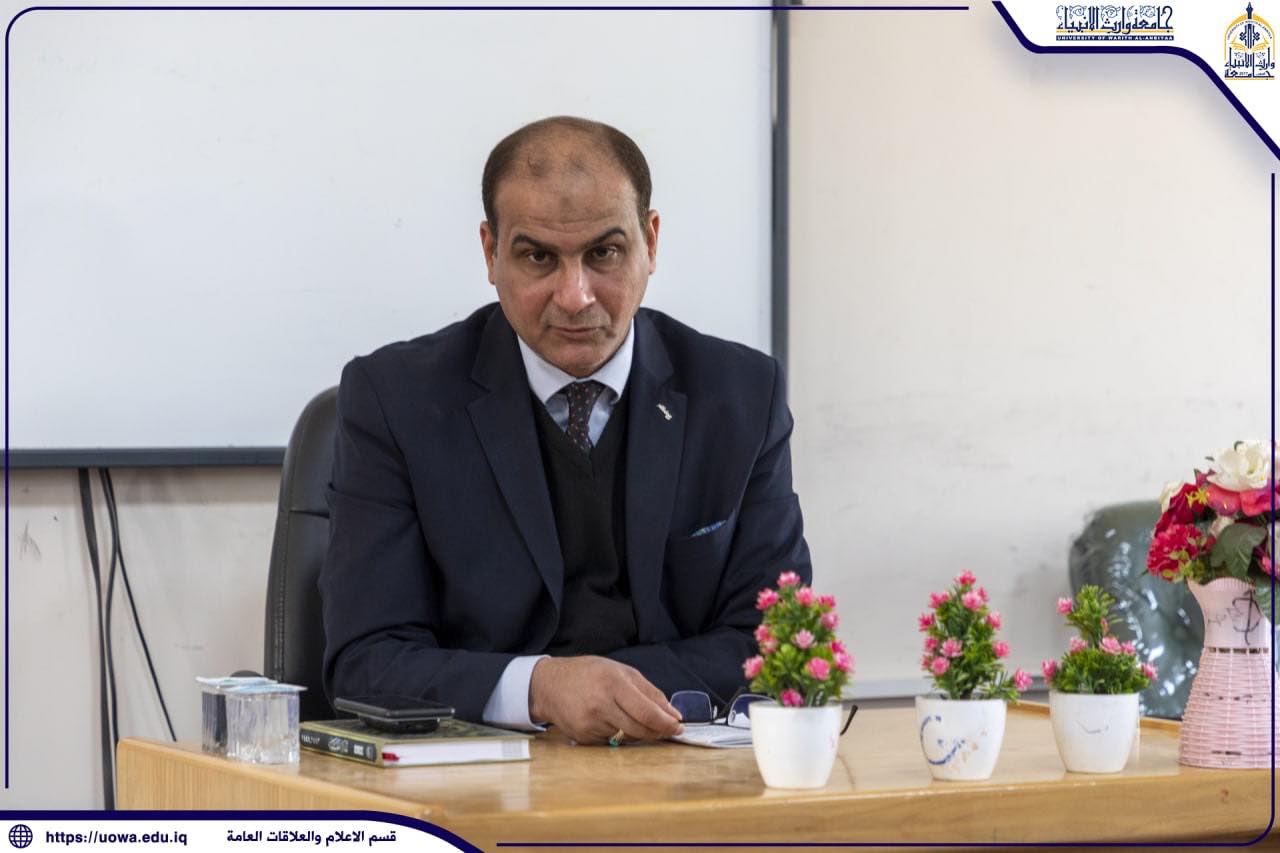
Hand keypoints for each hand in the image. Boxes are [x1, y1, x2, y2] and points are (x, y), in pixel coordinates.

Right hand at [528, 656, 683, 744]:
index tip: (678, 726)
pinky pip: (611, 741)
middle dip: (658, 732)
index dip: (665, 723)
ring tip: (632, 716)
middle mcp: (600, 704)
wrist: (549, 685)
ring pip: (627, 737)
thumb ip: (650, 692)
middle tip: (668, 730)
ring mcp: (590, 723)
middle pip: (639, 729)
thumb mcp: (621, 671)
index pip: (646, 711)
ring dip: (638, 731)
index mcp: (613, 683)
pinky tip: (609, 719)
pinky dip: (618, 733)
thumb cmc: (589, 673)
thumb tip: (673, 714)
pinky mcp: (582, 737)